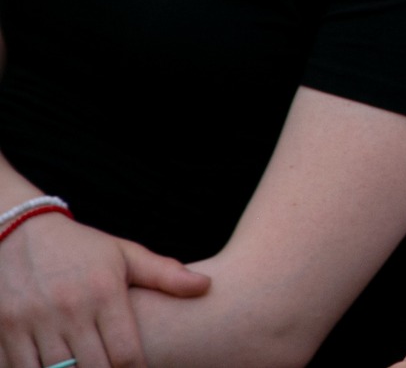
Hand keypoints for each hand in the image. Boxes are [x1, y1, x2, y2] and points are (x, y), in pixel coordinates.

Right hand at [0, 214, 207, 367]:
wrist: (19, 231)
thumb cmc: (81, 247)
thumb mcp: (125, 254)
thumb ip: (165, 274)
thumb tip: (206, 286)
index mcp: (104, 292)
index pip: (125, 353)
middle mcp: (70, 308)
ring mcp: (34, 321)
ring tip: (85, 366)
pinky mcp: (6, 329)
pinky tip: (55, 367)